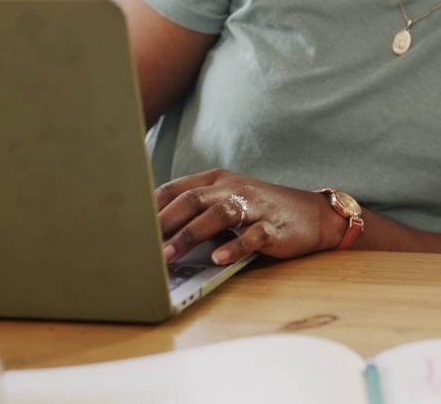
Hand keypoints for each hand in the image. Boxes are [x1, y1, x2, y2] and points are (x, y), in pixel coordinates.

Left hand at [155, 169, 339, 264]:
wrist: (314, 215)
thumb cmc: (261, 210)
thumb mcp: (226, 201)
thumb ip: (195, 210)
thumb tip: (152, 234)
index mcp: (216, 181)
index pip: (175, 189)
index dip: (150, 207)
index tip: (126, 227)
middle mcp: (232, 189)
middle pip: (192, 201)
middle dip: (164, 224)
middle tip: (140, 246)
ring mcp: (254, 206)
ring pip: (218, 216)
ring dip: (190, 236)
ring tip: (168, 256)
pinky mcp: (273, 226)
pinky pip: (252, 236)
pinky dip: (234, 247)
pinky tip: (218, 259)